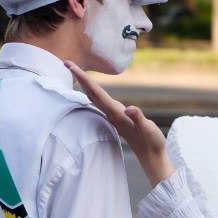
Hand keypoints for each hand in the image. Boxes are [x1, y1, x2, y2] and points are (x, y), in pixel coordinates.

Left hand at [64, 60, 175, 186]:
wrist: (150, 155)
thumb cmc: (151, 142)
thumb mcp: (148, 129)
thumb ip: (139, 119)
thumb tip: (130, 109)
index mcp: (116, 113)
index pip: (97, 93)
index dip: (85, 80)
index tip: (72, 68)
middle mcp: (111, 113)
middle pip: (91, 93)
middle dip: (79, 78)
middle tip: (66, 62)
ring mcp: (112, 115)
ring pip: (94, 97)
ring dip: (84, 84)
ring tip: (74, 72)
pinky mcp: (116, 117)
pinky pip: (99, 101)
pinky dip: (92, 92)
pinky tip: (90, 90)